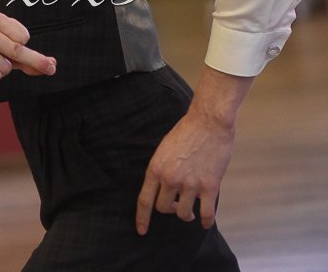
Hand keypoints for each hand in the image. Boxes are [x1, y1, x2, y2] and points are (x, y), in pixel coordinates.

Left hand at [135, 107, 233, 233]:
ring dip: (187, 214)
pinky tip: (206, 221)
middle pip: (163, 208)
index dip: (142, 218)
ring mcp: (190, 184)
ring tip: (192, 211)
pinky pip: (206, 214)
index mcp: (156, 168)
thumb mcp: (165, 148)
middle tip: (176, 205)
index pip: (145, 200)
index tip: (141, 230)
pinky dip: (206, 221)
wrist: (208, 121)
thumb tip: (163, 188)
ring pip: (183, 213)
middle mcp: (170, 178)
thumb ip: (163, 168)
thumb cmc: (187, 130)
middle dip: (169, 209)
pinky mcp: (209, 186)